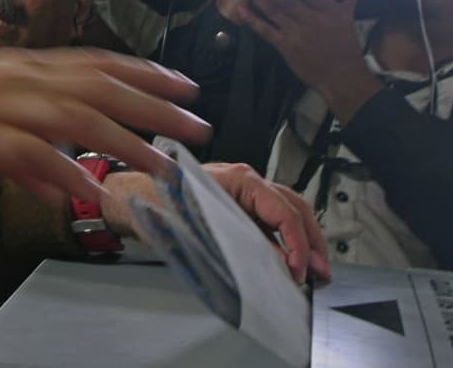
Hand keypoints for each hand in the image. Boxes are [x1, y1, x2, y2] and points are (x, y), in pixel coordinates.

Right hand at [0, 48, 210, 205]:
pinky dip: (66, 173)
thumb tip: (57, 166)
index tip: (183, 84)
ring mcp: (0, 106)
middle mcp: (18, 77)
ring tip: (167, 165)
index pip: (96, 60)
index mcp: (20, 64)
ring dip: (128, 141)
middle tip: (198, 124)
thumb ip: (24, 129)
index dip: (145, 72)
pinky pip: (34, 156)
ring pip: (81, 117)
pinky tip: (91, 192)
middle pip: (102, 86)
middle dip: (156, 105)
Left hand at [102, 165, 329, 283]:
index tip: (300, 271)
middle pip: (294, 206)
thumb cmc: (156, 205)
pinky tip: (291, 259)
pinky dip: (287, 238)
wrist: (131, 198)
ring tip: (314, 268)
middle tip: (320, 273)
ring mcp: (244, 189)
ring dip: (304, 238)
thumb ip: (243, 245)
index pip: (283, 209)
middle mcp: (246, 179)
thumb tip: (279, 264)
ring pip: (288, 210)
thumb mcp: (200, 229)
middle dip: (311, 240)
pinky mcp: (239, 203)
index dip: (297, 243)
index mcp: (238, 178)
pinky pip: (272, 217)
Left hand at [225, 0, 382, 121]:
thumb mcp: (349, 22)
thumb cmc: (346, 49)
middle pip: (287, 0)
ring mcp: (298, 33)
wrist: (342, 78)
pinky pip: (267, 31)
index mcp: (330, 11)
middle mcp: (313, 20)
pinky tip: (240, 9)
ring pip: (274, 12)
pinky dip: (253, 20)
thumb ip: (349, 3)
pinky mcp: (286, 46)